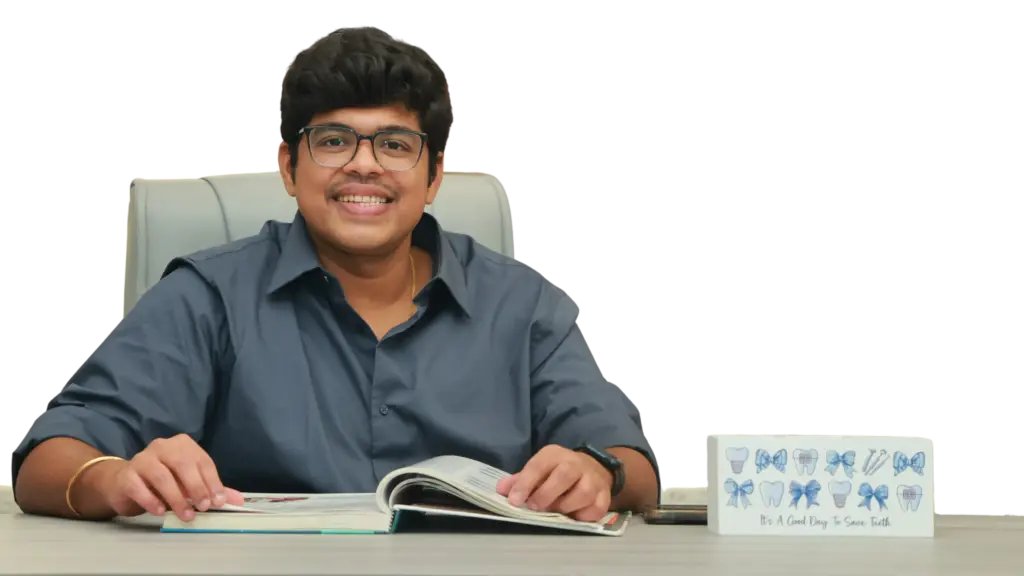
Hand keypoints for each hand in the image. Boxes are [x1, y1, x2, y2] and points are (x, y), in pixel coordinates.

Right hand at [93, 434, 243, 520]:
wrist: (124, 483)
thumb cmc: (163, 482)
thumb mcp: (189, 483)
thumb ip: (212, 489)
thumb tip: (238, 501)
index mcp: (182, 445)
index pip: (202, 461)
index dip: (212, 481)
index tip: (219, 501)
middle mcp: (162, 446)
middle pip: (183, 463)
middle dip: (196, 486)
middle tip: (204, 507)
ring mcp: (142, 458)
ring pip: (161, 475)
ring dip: (176, 497)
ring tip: (186, 515)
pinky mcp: (126, 475)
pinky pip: (139, 487)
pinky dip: (151, 500)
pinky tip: (160, 511)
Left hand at [496, 445, 612, 521]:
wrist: (594, 468)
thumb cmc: (558, 472)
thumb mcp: (539, 469)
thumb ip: (520, 480)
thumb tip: (500, 490)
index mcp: (555, 455)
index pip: (539, 465)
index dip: (525, 483)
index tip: (514, 501)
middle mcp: (576, 464)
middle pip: (564, 475)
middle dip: (547, 494)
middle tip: (535, 507)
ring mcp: (593, 479)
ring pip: (583, 493)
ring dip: (566, 506)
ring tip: (555, 511)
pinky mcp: (604, 495)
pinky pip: (596, 509)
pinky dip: (583, 516)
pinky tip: (573, 515)